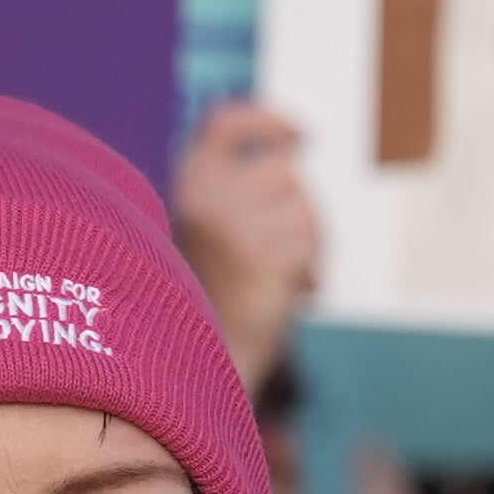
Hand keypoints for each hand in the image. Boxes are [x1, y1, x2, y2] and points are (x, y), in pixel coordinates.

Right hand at [169, 99, 321, 396]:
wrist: (190, 371)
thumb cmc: (206, 304)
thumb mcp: (210, 234)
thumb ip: (236, 193)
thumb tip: (291, 152)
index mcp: (183, 187)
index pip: (224, 125)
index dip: (265, 122)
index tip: (301, 137)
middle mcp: (204, 199)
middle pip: (283, 173)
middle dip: (298, 210)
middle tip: (286, 256)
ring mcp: (233, 227)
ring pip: (303, 209)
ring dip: (307, 242)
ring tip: (281, 279)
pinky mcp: (263, 258)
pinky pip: (310, 246)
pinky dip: (309, 272)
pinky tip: (289, 295)